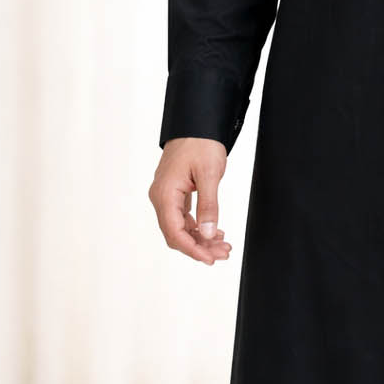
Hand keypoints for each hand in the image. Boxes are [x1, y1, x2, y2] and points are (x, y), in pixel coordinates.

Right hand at [148, 138, 233, 265]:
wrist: (196, 124)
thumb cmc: (200, 143)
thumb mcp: (210, 174)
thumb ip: (209, 206)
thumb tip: (209, 233)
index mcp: (164, 194)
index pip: (174, 232)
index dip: (192, 249)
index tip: (210, 258)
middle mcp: (160, 197)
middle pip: (176, 234)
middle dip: (199, 247)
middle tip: (223, 253)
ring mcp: (166, 196)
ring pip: (180, 228)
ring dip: (201, 239)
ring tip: (223, 246)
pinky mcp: (174, 194)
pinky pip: (183, 218)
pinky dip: (198, 227)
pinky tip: (215, 232)